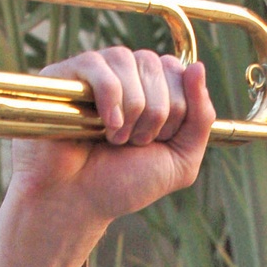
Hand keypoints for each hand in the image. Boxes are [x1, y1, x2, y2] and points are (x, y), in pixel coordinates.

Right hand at [0, 49, 214, 266]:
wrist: (76, 203)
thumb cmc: (122, 184)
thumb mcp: (179, 160)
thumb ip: (202, 118)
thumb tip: (198, 67)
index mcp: (152, 89)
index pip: (178, 70)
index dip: (176, 110)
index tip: (157, 141)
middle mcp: (125, 75)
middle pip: (157, 66)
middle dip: (155, 115)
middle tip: (134, 144)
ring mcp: (94, 73)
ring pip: (129, 62)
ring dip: (132, 110)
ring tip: (116, 140)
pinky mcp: (64, 75)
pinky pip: (98, 66)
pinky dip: (110, 99)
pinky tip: (105, 127)